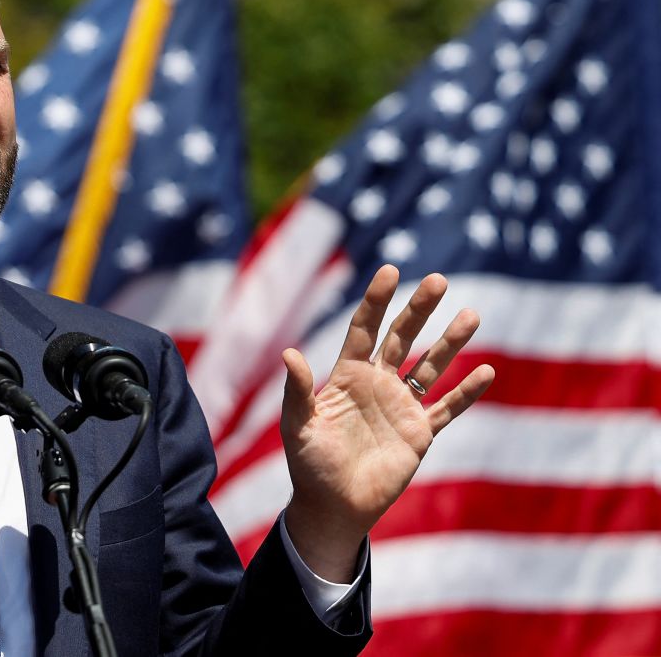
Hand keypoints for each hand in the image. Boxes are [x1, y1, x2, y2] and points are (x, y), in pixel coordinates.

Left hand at [280, 265, 493, 580]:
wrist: (333, 506)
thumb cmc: (309, 465)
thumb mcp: (297, 425)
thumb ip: (298, 390)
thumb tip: (290, 354)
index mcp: (347, 376)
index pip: (364, 329)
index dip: (376, 301)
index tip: (391, 270)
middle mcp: (377, 384)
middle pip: (402, 338)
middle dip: (419, 309)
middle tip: (439, 280)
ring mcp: (401, 407)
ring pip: (430, 366)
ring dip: (451, 342)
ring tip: (471, 314)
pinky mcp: (419, 434)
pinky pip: (446, 408)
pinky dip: (465, 392)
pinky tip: (486, 371)